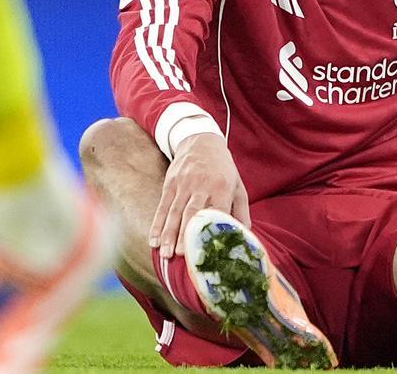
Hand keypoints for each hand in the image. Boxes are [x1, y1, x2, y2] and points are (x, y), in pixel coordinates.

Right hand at [149, 132, 250, 258]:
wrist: (201, 140)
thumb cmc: (223, 168)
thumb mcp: (238, 185)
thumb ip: (241, 211)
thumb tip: (243, 236)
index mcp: (221, 187)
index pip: (217, 211)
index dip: (212, 229)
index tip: (208, 248)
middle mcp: (201, 185)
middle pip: (191, 213)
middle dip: (185, 235)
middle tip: (180, 255)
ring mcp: (183, 184)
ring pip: (174, 212)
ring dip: (168, 234)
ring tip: (165, 254)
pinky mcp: (170, 184)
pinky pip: (162, 207)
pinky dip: (157, 224)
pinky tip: (153, 240)